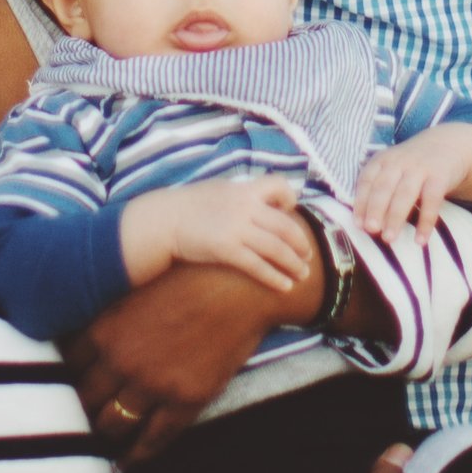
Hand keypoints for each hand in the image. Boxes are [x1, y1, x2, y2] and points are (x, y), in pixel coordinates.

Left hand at [65, 258, 317, 463]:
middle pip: (84, 401)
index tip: (68, 387)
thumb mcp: (136, 291)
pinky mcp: (184, 401)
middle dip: (81, 411)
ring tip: (104, 442)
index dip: (66, 379)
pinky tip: (128, 459)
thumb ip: (107, 319)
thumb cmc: (187, 280)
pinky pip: (152, 439)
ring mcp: (153, 383)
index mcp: (105, 329)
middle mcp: (122, 360)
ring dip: (105, 435)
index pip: (68, 367)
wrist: (238, 287)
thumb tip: (80, 341)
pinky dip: (137, 454)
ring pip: (113, 424)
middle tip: (82, 419)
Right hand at [124, 176, 319, 299]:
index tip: (293, 210)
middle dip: (301, 243)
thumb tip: (260, 203)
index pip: (278, 185)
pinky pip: (257, 266)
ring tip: (302, 275)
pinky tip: (284, 287)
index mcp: (243, 190)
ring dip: (293, 263)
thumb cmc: (188, 205)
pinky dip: (274, 277)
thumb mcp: (218, 190)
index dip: (290, 197)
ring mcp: (236, 228)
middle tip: (308, 256)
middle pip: (285, 226)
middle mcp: (244, 207)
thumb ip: (240, 196)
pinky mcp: (227, 250)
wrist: (164, 220)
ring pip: (276, 248)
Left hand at [353, 122, 471, 243]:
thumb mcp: (393, 167)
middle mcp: (399, 162)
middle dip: (376, 209)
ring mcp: (420, 168)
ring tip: (389, 238)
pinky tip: (420, 240)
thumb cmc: (412, 165)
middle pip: (384, 187)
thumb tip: (364, 224)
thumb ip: (379, 189)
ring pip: (405, 194)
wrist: (448, 145)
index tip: (358, 224)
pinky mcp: (440, 176)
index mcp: (383, 160)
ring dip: (395, 217)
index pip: (367, 180)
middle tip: (371, 230)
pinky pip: (432, 201)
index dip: (361, 201)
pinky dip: (426, 221)